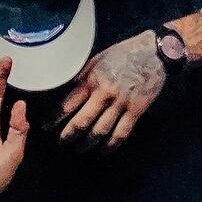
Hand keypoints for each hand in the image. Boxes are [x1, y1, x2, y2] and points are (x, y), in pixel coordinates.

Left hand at [55, 30, 165, 150]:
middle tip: (61, 143)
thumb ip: (84, 75)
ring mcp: (121, 103)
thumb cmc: (125, 52)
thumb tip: (69, 90)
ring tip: (80, 149)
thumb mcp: (99, 58)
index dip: (54, 119)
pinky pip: (121, 133)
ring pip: (100, 131)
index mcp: (93, 79)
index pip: (68, 104)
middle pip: (81, 122)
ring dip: (87, 144)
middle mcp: (104, 93)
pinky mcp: (136, 110)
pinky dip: (111, 145)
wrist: (155, 52)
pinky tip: (104, 150)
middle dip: (68, 136)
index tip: (46, 127)